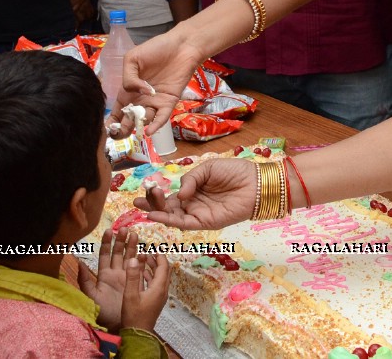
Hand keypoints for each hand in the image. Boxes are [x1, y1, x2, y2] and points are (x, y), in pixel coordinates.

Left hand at [80, 228, 135, 329]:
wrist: (118, 326)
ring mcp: (127, 277)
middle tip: (125, 228)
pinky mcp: (136, 282)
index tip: (109, 230)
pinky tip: (145, 251)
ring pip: (129, 257)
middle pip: (118, 253)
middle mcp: (116, 273)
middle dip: (121, 240)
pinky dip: (142, 259)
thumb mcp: (91, 297)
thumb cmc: (102, 313)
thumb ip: (85, 280)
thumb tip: (78, 262)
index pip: (105, 255)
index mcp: (104, 275)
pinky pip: (139, 268)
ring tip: (135, 234)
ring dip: (132, 246)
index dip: (107, 243)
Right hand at [119, 29, 203, 133]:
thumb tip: (138, 92)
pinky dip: (156, 124)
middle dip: (123, 128)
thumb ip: (129, 77)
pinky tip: (150, 130)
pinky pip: (162, 116)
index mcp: (129, 89)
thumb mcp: (132, 59)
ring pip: (144, 119)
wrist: (181, 46)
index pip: (118, 109)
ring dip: (138, 126)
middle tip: (119, 134)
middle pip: (130, 118)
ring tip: (133, 130)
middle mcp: (141, 98)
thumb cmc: (156, 49)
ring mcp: (155, 101)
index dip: (112, 120)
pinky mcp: (169, 101)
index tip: (107, 128)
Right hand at [119, 242, 170, 332]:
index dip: (160, 255)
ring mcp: (159, 296)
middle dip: (157, 260)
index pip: (164, 267)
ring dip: (154, 267)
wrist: (138, 334)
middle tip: (149, 251)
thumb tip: (135, 258)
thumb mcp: (130, 295)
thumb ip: (133, 276)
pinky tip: (142, 273)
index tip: (154, 246)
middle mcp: (162, 291)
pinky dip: (151, 276)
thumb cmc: (134, 315)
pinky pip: (156, 284)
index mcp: (159, 287)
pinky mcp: (155, 300)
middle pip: (164, 271)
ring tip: (144, 259)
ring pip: (160, 277)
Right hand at [137, 158, 256, 229]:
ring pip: (173, 216)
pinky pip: (184, 223)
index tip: (144, 190)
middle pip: (168, 208)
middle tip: (137, 201)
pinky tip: (156, 215)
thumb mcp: (208, 168)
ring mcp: (198, 214)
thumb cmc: (234, 172)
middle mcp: (193, 204)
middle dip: (152, 205)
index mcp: (193, 190)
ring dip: (157, 212)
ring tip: (144, 206)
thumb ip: (190, 179)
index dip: (157, 195)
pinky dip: (169, 220)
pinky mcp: (205, 223)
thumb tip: (179, 194)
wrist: (255, 182)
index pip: (171, 195)